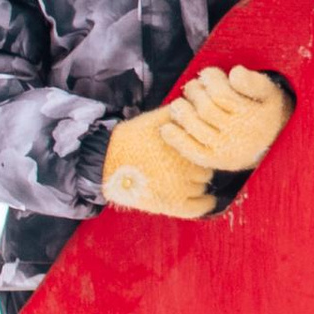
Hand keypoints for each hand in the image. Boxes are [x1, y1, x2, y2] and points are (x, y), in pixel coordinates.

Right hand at [100, 107, 219, 220]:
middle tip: (184, 164)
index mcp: (186, 145)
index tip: (193, 148)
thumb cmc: (130, 139)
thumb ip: (177, 113)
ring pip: (201, 185)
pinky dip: (206, 203)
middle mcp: (188, 166)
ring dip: (197, 182)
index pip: (206, 146)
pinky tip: (207, 200)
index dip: (200, 147)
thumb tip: (195, 104)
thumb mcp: (155, 119)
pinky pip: (199, 208)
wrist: (106, 162)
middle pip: (205, 167)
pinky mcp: (173, 205)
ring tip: (184, 179)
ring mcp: (182, 188)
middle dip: (198, 165)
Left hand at [157, 63, 293, 174]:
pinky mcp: (217, 161)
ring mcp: (227, 150)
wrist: (277, 144)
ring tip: (180, 103)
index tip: (208, 74)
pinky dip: (176, 140)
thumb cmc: (268, 112)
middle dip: (194, 92)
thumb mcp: (271, 94)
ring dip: (181, 111)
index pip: (221, 94)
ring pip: (196, 126)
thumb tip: (235, 72)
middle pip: (206, 109)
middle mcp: (240, 135)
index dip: (210, 79)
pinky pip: (193, 151)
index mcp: (253, 116)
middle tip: (193, 86)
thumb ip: (255, 82)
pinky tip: (166, 128)